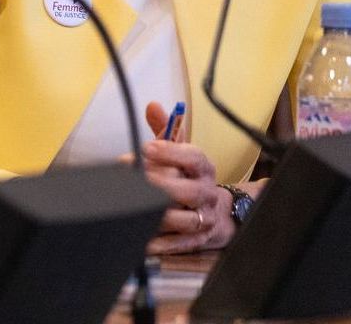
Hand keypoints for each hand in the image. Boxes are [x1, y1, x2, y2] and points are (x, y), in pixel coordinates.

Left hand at [139, 100, 233, 252]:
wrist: (216, 210)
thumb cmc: (189, 174)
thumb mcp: (181, 149)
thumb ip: (166, 129)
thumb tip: (152, 106)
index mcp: (204, 167)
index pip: (192, 157)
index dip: (170, 152)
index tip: (146, 148)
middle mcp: (207, 192)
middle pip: (187, 191)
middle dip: (159, 186)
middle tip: (134, 179)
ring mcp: (205, 218)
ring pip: (185, 220)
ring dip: (159, 215)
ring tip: (135, 208)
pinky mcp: (198, 240)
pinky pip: (181, 244)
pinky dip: (162, 243)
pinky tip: (143, 238)